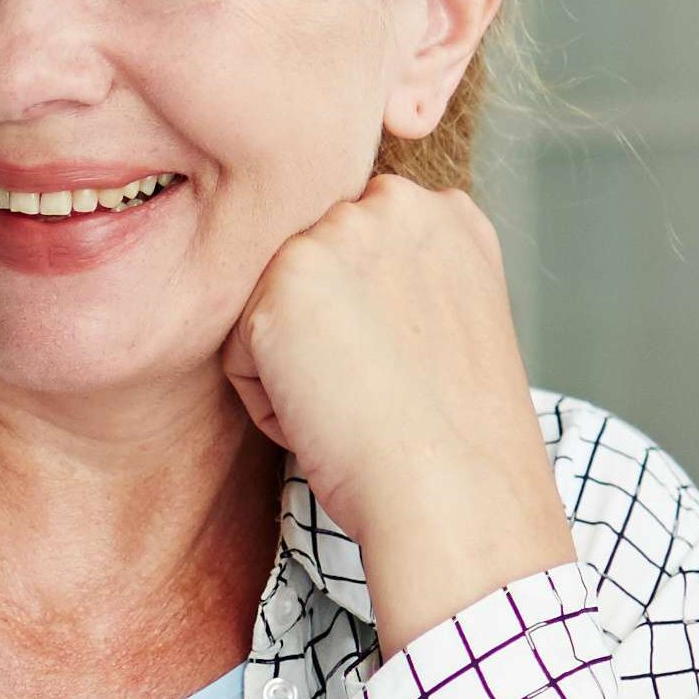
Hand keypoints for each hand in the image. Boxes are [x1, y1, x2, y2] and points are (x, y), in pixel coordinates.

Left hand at [220, 174, 573, 644]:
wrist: (456, 493)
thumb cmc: (459, 442)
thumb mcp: (453, 325)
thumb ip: (404, 280)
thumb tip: (339, 299)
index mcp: (447, 214)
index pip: (358, 253)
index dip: (372, 324)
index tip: (409, 370)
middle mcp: (394, 205)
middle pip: (310, 277)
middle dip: (331, 337)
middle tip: (385, 391)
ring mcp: (335, 237)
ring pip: (271, 315)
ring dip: (299, 371)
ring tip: (362, 405)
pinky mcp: (280, 286)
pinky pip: (240, 358)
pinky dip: (271, 407)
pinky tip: (331, 420)